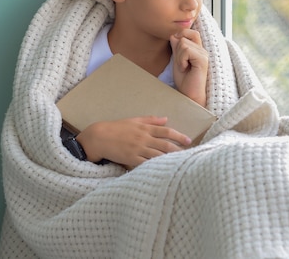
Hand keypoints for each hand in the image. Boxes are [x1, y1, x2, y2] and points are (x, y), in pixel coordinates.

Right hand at [75, 116, 191, 167]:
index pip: (166, 131)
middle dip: (178, 150)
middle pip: (165, 145)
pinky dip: (155, 167)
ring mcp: (138, 149)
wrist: (100, 137)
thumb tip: (166, 119)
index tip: (188, 140)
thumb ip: (150, 120)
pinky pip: (146, 164)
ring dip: (170, 159)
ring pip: (158, 156)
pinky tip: (163, 170)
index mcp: (145, 128)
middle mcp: (144, 139)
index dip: (178, 136)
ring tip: (180, 164)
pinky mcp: (132, 159)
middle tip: (188, 154)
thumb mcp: (134, 120)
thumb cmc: (117, 128)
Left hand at [169, 30, 207, 106]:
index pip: (189, 32)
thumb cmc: (184, 81)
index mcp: (197, 49)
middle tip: (181, 64)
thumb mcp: (177, 61)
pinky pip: (186, 50)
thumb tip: (174, 35)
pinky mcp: (203, 59)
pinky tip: (185, 69)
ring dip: (178, 57)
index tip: (177, 54)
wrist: (189, 95)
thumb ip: (176, 48)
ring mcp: (203, 54)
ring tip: (183, 68)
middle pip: (183, 36)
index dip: (179, 37)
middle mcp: (202, 50)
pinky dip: (181, 60)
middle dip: (177, 50)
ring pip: (183, 43)